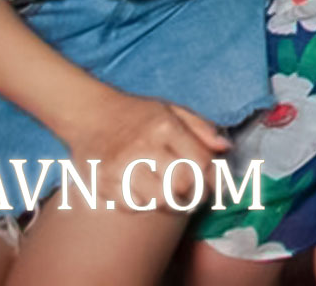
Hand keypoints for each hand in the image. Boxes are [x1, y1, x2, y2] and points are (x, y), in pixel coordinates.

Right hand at [55, 91, 229, 209]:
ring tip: (170, 192)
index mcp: (164, 127)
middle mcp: (142, 147)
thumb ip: (202, 128)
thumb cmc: (137, 114)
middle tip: (193, 192)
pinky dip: (144, 203)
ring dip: (170, 200)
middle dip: (193, 193)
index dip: (211, 177)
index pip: (200, 163)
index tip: (210, 181)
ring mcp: (120, 167)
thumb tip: (226, 148)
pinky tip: (146, 192)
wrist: (89, 114)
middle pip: (181, 186)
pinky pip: (133, 206)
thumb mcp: (173, 110)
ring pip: (158, 201)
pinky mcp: (102, 182)